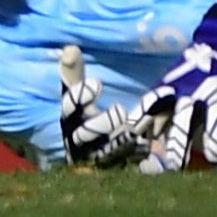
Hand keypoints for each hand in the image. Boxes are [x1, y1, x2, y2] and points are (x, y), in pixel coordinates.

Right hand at [58, 45, 139, 166]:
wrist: (93, 151)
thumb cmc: (85, 117)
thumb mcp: (79, 95)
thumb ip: (74, 74)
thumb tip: (70, 48)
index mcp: (70, 119)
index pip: (70, 108)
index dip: (80, 98)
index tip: (96, 83)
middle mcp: (79, 140)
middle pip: (85, 135)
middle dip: (102, 124)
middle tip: (121, 110)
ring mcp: (97, 157)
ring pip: (106, 152)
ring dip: (120, 141)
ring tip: (135, 130)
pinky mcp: (113, 168)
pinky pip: (124, 165)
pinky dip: (134, 157)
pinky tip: (146, 148)